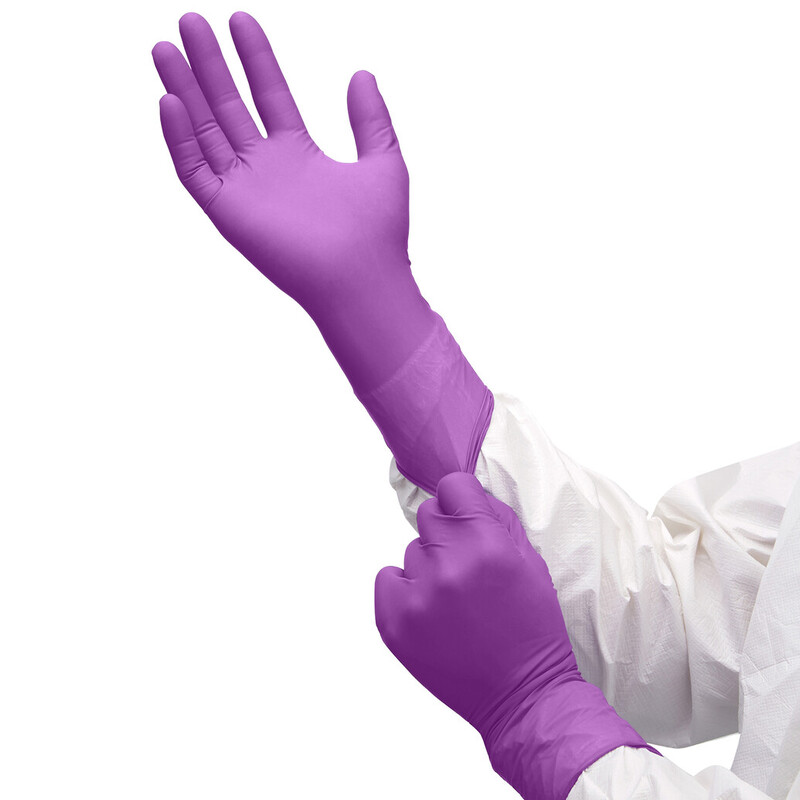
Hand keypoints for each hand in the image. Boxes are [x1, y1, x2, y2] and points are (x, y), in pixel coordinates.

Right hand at [152, 12, 492, 492]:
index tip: (240, 20)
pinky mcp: (228, 213)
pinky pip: (194, 172)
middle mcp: (266, 170)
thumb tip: (362, 73)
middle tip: (190, 22)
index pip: (269, 96)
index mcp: (299, 155)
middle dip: (209, 66)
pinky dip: (179, 139)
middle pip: (229, 107)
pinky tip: (169, 101)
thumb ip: (371, 118)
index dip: (255, 59)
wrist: (364, 277)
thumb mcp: (383, 161)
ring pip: (204, 132)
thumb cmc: (378, 230)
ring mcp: (245, 190)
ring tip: (165, 47)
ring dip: (184, 91)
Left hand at [376, 471, 580, 733]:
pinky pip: (388, 577)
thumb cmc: (532, 627)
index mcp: (489, 545)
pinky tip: (431, 612)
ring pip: (412, 550)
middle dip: (447, 534)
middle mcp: (450, 564)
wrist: (522, 696)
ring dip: (429, 567)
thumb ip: (497, 519)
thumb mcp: (531, 563)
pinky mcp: (393, 620)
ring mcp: (418, 594)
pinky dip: (405, 589)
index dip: (463, 502)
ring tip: (455, 601)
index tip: (468, 520)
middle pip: (429, 514)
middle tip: (466, 569)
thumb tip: (466, 493)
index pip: (453, 485)